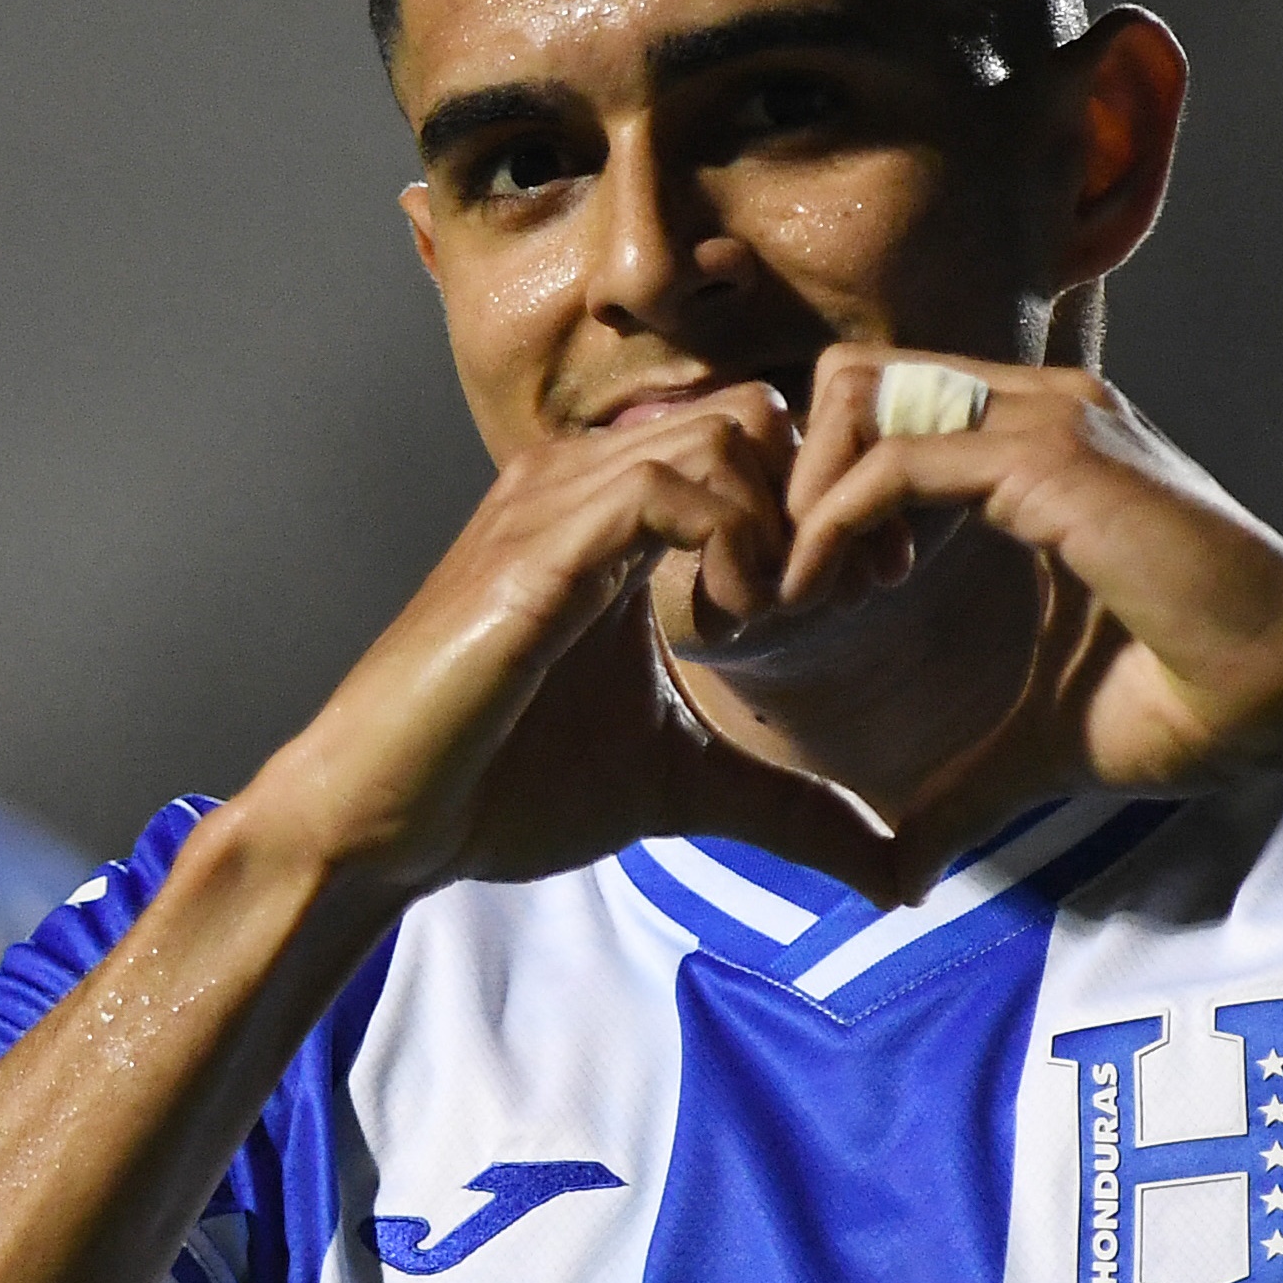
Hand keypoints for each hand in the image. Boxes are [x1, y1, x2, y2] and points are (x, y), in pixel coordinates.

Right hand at [245, 382, 900, 898]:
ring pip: (724, 434)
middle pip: (759, 413)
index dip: (830, 505)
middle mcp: (584, 480)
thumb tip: (899, 869)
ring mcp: (555, 502)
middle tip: (831, 604)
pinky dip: (728, 541)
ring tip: (770, 621)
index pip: (759, 434)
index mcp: (615, 511)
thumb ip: (791, 807)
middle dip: (821, 501)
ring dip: (777, 524)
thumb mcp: (684, 788)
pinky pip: (665, 486)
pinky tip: (728, 623)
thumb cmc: (510, 787)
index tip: (862, 595)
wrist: (383, 822)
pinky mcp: (536, 548)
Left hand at [779, 345, 1282, 836]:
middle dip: (801, 471)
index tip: (836, 590)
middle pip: (856, 378)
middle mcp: (1046, 409)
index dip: (834, 490)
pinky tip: (832, 592)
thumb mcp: (1044, 740)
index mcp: (1045, 445)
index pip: (891, 407)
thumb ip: (964, 787)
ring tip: (813, 589)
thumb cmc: (1197, 704)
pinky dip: (837, 520)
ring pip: (863, 398)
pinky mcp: (1055, 460)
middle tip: (807, 578)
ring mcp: (1053, 421)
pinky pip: (897, 459)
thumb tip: (901, 869)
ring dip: (808, 493)